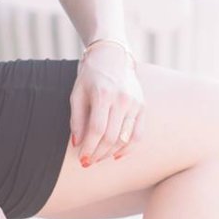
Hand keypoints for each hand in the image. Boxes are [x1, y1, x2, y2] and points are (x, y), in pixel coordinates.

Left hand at [71, 42, 143, 167]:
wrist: (112, 56)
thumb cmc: (90, 75)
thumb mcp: (77, 93)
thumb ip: (77, 119)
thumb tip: (77, 143)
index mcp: (103, 95)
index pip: (97, 129)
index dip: (89, 147)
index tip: (82, 159)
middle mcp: (122, 99)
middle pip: (111, 137)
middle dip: (98, 153)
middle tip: (88, 162)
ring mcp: (135, 103)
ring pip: (125, 138)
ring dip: (111, 153)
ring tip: (99, 158)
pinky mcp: (142, 106)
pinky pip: (138, 133)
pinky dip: (129, 148)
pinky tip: (117, 155)